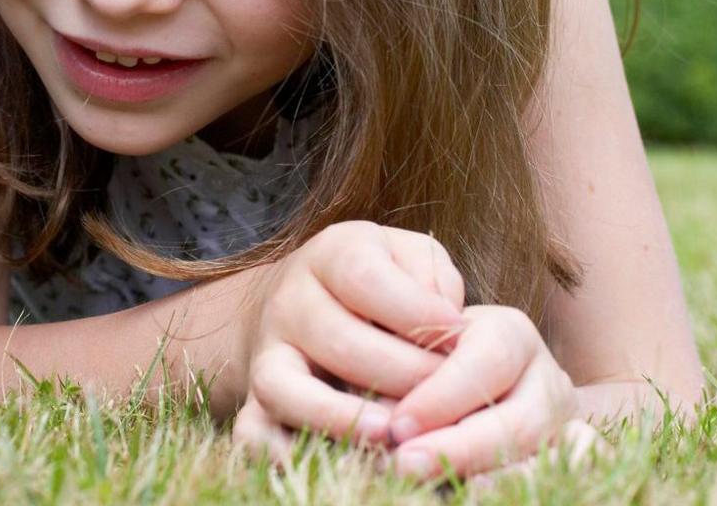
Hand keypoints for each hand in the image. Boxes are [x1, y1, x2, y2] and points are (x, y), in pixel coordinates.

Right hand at [233, 222, 465, 453]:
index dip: (416, 310)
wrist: (303, 300)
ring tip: (390, 433)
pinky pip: (255, 433)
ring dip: (341, 416)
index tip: (461, 335)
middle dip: (401, 373)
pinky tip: (343, 462)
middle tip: (445, 394)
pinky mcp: (255, 400)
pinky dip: (289, 453)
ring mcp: (266, 353)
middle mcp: (289, 301)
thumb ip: (434, 280)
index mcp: (331, 255)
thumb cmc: (382, 282)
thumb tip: (447, 329)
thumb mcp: (409, 258)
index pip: (364, 278)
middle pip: (338, 341)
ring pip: (285, 388)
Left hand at [386, 304, 596, 480]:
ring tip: (444, 484)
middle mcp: (547, 378)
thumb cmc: (426, 358)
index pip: (488, 361)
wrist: (468, 378)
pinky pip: (562, 473)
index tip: (398, 426)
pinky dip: (521, 484)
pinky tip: (475, 491)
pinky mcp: (565, 459)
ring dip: (489, 473)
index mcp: (511, 334)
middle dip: (460, 447)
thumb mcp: (413, 346)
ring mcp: (563, 424)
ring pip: (546, 455)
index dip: (443, 397)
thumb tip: (377, 419)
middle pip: (521, 419)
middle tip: (405, 464)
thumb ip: (399, 370)